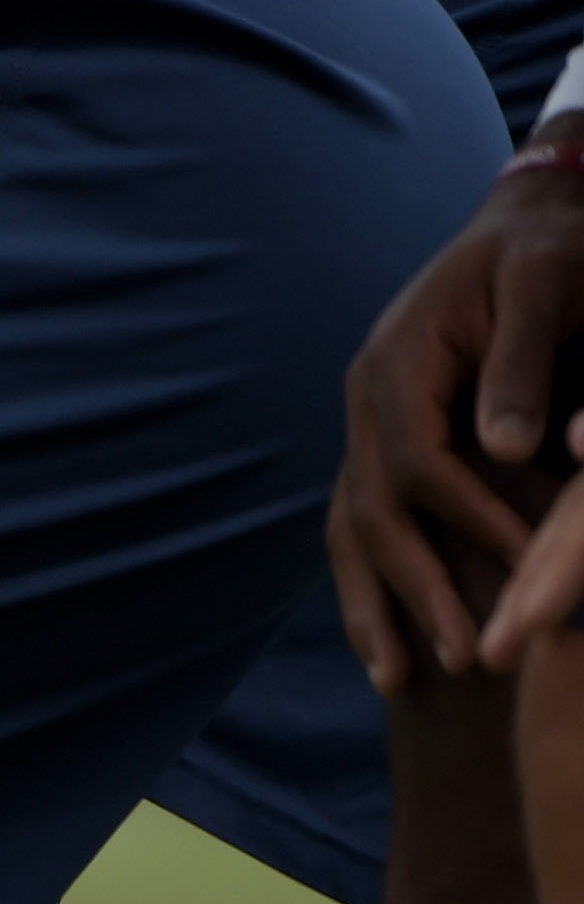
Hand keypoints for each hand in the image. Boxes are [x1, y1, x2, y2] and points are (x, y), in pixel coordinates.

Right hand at [330, 161, 583, 684]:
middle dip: (417, 588)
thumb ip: (525, 362)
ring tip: (401, 681)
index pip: (420, 462)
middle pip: (373, 511)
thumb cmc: (551, 251)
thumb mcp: (547, 285)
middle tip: (467, 656)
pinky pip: (364, 526)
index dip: (473, 519)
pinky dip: (374, 588)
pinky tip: (394, 646)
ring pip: (352, 530)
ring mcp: (368, 426)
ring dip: (377, 607)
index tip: (531, 566)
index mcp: (397, 363)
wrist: (532, 222)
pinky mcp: (387, 445)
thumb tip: (507, 446)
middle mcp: (366, 401)